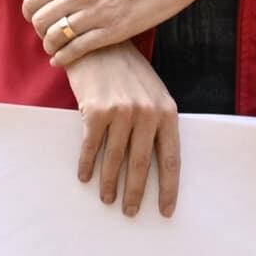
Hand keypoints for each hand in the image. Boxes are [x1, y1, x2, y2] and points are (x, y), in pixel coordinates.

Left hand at [16, 0, 255, 68]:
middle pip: (40, 21)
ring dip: (51, 47)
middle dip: (41, 32)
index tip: (37, 21)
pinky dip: (64, 58)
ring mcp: (95, 13)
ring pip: (55, 37)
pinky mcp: (113, 31)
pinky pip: (76, 50)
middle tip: (49, 38)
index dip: (31, 14)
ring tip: (55, 52)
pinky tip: (63, 61)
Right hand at [67, 45, 182, 215]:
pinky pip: (91, 146)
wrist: (97, 43)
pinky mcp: (95, 110)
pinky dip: (86, 164)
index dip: (169, 188)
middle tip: (130, 212)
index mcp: (167, 112)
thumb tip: (152, 160)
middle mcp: (147, 113)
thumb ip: (156, 121)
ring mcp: (121, 112)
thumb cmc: (126, 70)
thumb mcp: (152, 93)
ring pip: (115, 159)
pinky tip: (84, 177)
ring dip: (109, 183)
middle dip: (136, 193)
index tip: (165, 210)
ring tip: (107, 199)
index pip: (171, 159)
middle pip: (142, 165)